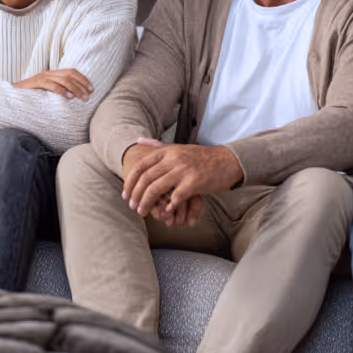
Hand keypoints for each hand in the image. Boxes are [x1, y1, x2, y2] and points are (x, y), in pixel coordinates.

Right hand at [13, 69, 93, 100]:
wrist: (10, 95)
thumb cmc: (31, 96)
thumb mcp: (48, 92)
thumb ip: (59, 91)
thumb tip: (75, 98)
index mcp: (53, 74)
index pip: (72, 72)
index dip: (83, 79)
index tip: (92, 88)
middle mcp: (49, 73)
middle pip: (70, 75)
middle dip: (82, 85)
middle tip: (89, 95)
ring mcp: (42, 77)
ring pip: (63, 80)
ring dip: (75, 89)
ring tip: (82, 98)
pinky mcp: (35, 83)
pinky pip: (51, 85)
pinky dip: (61, 91)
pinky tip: (69, 98)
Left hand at [122, 142, 243, 222]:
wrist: (227, 161)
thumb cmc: (202, 158)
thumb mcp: (179, 147)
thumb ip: (158, 146)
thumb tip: (138, 140)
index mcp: (168, 151)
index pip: (141, 166)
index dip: (130, 182)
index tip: (125, 194)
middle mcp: (174, 158)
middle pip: (146, 179)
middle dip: (136, 195)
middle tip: (133, 207)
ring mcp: (184, 169)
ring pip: (156, 189)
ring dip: (147, 203)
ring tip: (144, 212)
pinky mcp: (194, 181)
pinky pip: (175, 197)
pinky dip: (168, 206)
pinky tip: (166, 212)